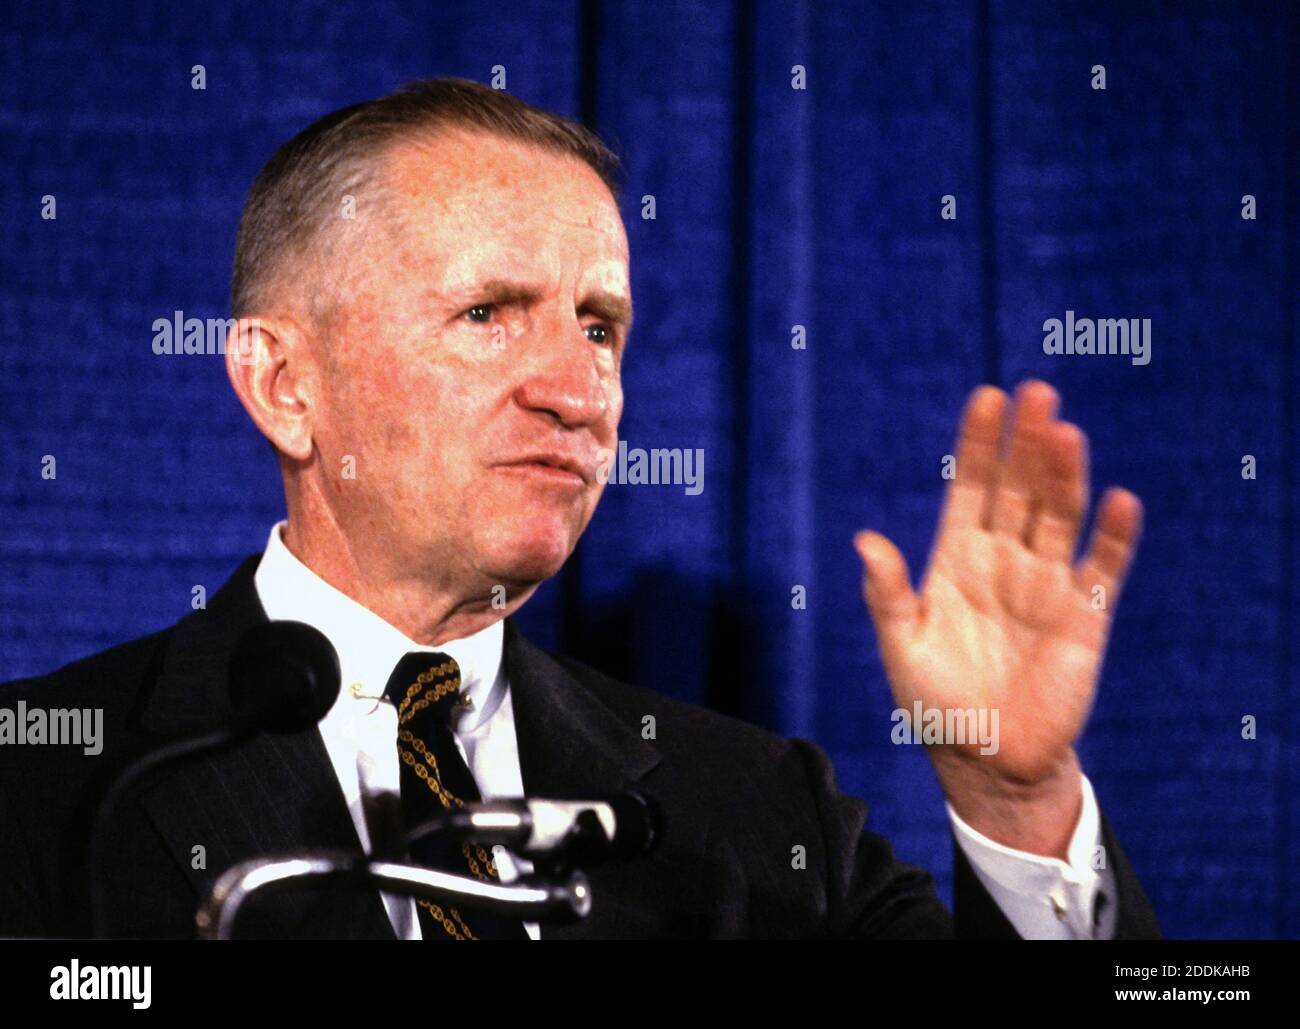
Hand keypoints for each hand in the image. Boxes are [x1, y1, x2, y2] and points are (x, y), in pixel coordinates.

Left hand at [854, 381, 1141, 854]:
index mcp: (956, 559)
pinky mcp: (1084, 617)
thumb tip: (864, 540)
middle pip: (1018, 489)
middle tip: (1036, 393)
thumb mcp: (903, 647)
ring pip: (1058, 516)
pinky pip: (1102, 569)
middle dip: (1026, 444)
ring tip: (1066, 432)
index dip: (979, 445)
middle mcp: (1004, 560)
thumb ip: (889, 594)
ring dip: (1064, 476)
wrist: (986, 762)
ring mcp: (1046, 584)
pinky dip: (1112, 537)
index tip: (987, 398)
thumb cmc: (935, 703)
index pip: (970, 487)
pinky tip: (1118, 501)